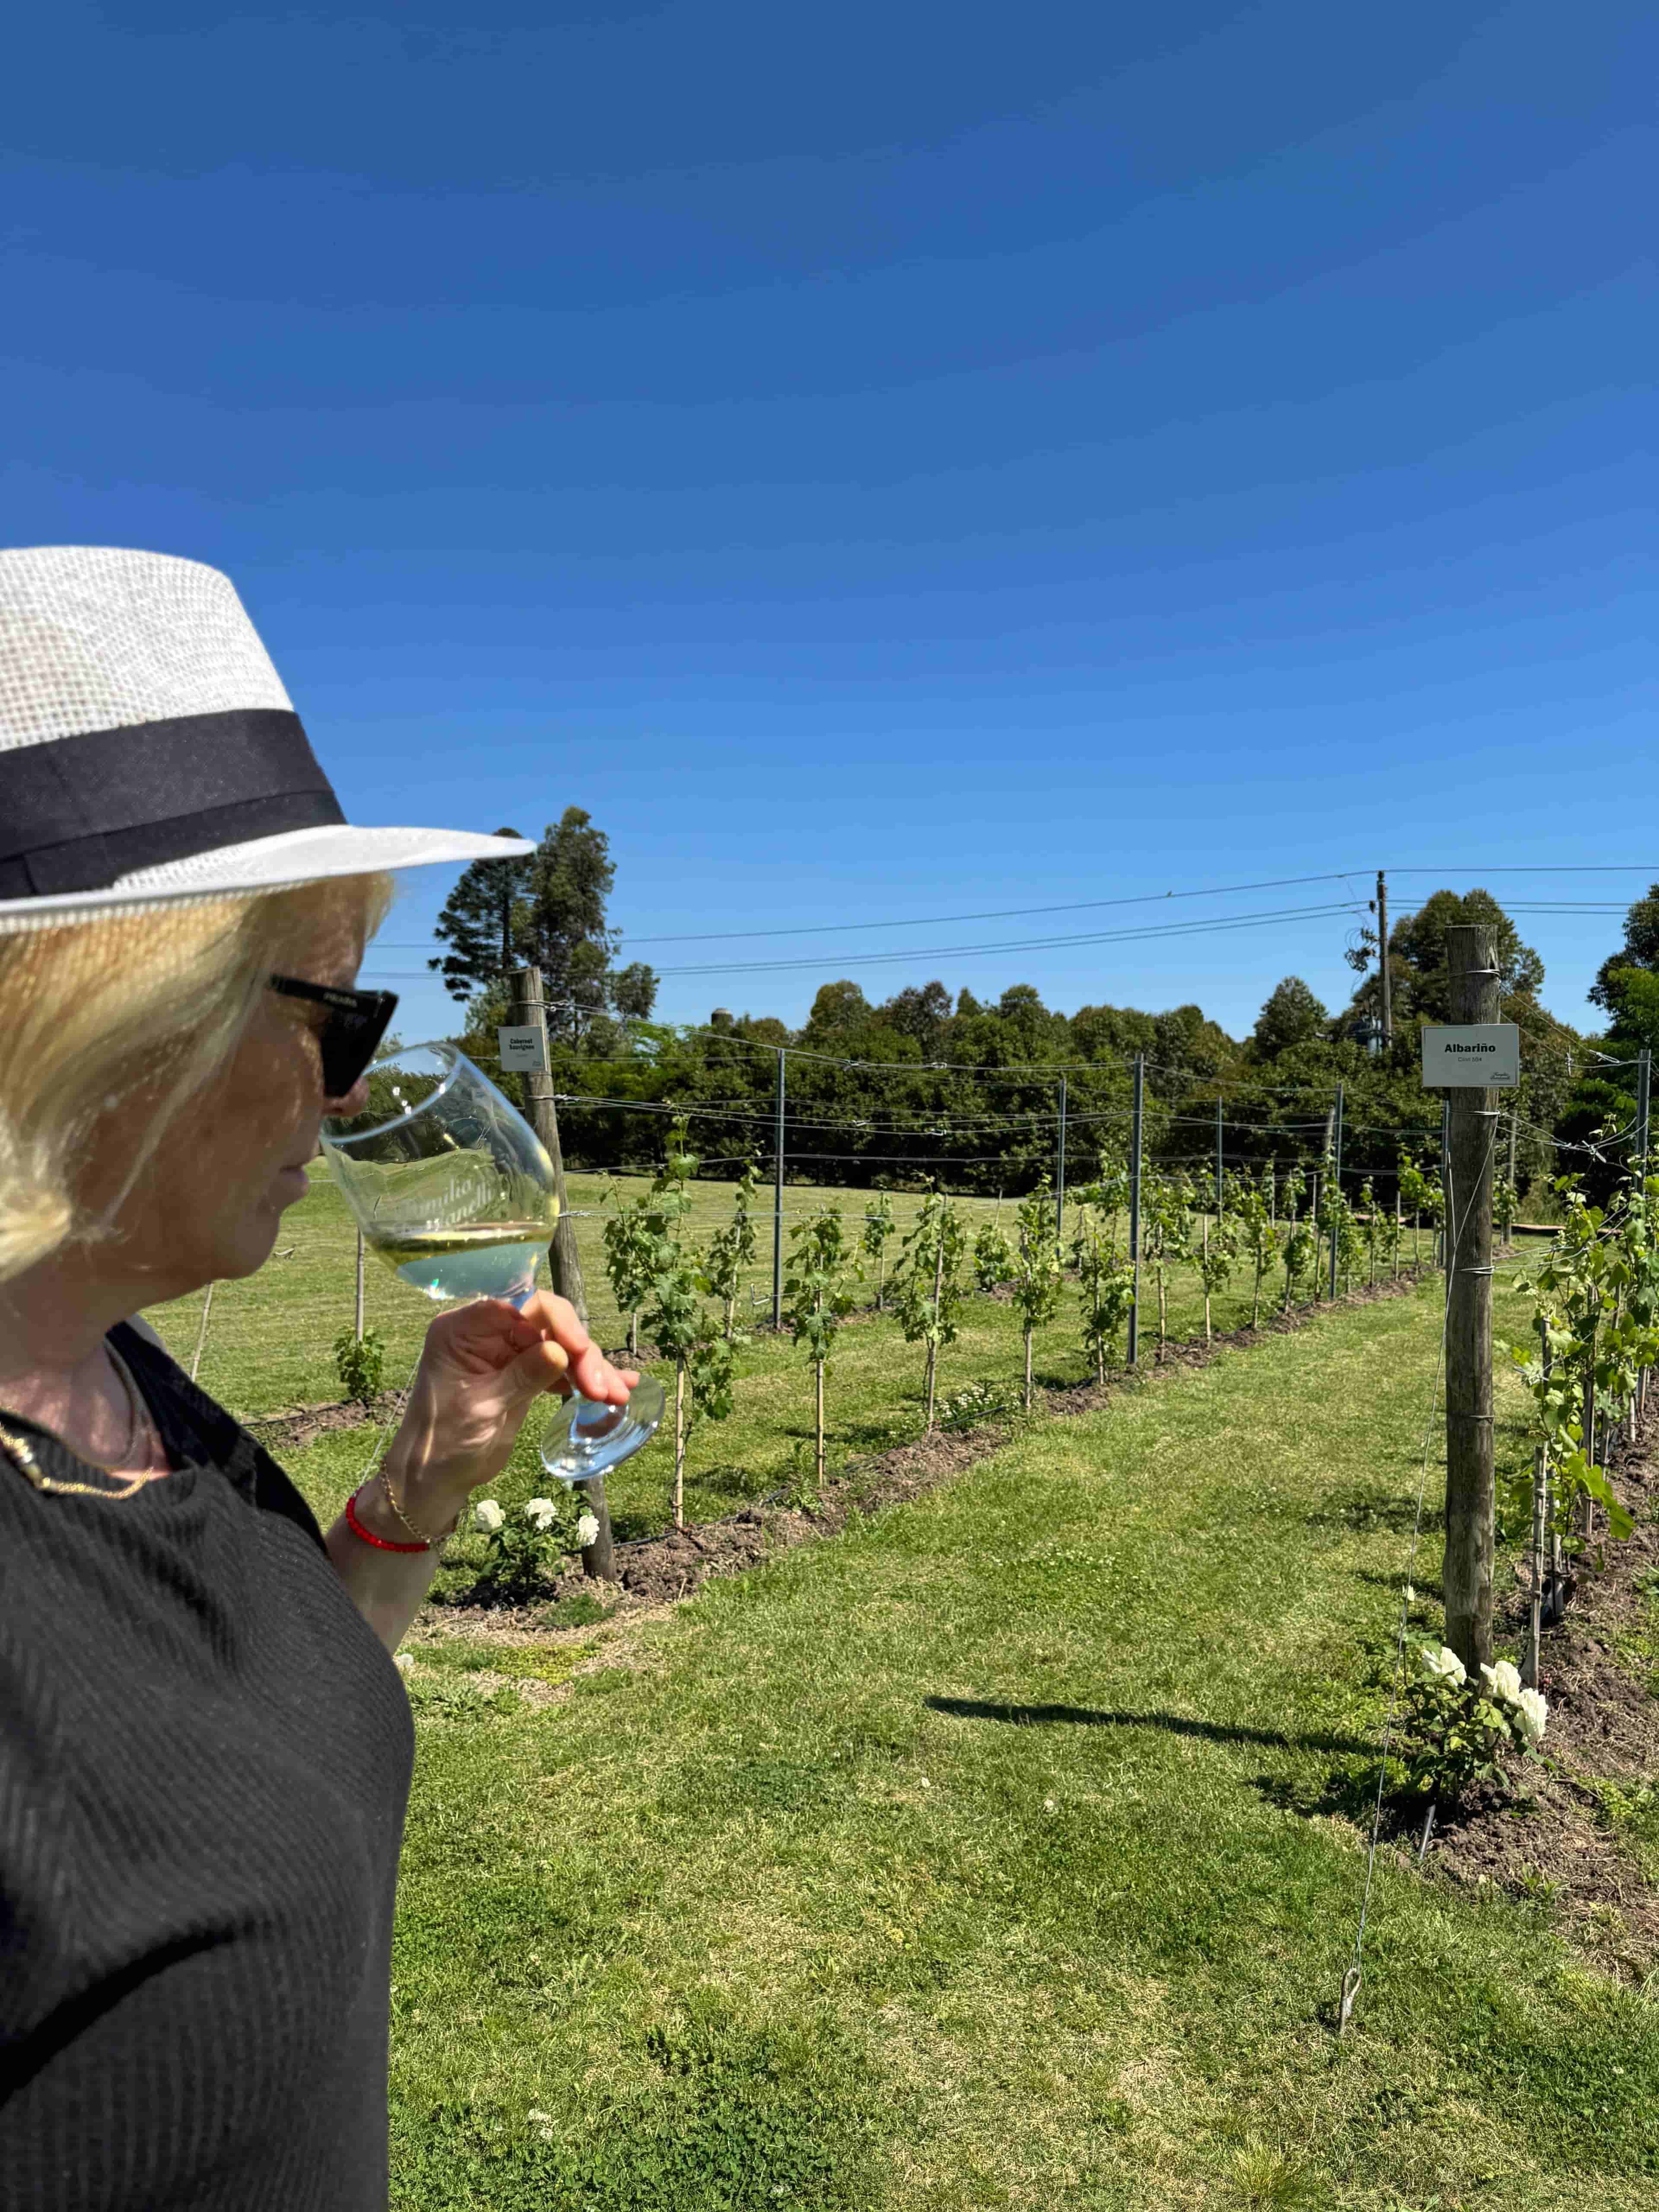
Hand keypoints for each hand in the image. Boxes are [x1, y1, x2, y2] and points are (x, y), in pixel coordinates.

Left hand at [382, 1292, 638, 1520]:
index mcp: (464, 1329)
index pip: (519, 1306)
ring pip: (560, 1345)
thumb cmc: (442, 1443)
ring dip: (590, 1368)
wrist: (434, 1480)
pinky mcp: (523, 1376)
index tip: (579, 1351)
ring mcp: (508, 1354)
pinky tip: (616, 1389)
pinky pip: (560, 1368)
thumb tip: (562, 1351)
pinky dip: (585, 1379)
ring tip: (617, 1395)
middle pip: (548, 1323)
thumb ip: (522, 1377)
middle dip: (580, 1352)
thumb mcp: (483, 1409)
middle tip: (601, 1388)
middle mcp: (488, 1334)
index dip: (556, 1322)